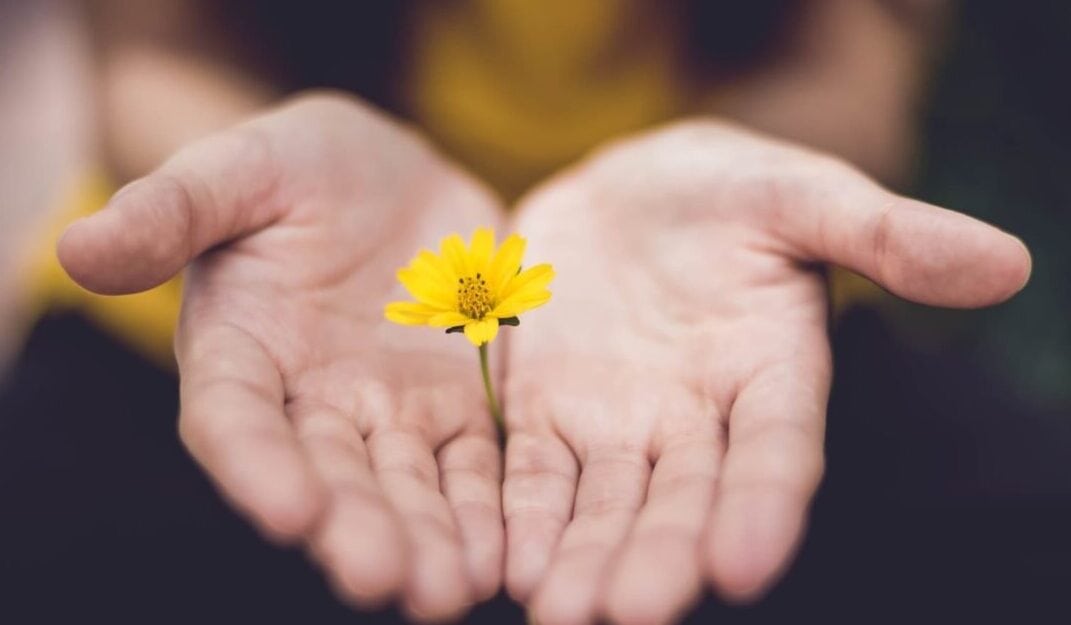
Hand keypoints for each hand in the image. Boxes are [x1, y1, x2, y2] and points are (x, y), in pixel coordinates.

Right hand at [58, 93, 505, 620]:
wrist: (390, 175)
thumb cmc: (298, 167)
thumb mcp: (240, 169)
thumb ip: (173, 209)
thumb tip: (78, 247)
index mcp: (241, 351)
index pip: (236, 419)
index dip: (256, 465)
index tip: (289, 511)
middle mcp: (311, 401)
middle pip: (329, 475)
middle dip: (355, 528)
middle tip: (384, 580)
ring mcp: (389, 410)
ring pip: (406, 486)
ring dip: (427, 540)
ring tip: (449, 590)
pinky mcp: (457, 405)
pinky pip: (474, 465)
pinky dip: (487, 509)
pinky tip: (504, 555)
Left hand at [502, 120, 1030, 624]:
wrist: (628, 192)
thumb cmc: (728, 190)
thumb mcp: (801, 194)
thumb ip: (885, 232)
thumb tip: (1006, 262)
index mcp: (772, 372)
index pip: (777, 450)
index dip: (764, 505)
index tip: (744, 565)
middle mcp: (698, 419)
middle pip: (683, 499)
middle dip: (659, 557)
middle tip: (632, 616)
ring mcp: (618, 423)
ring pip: (605, 505)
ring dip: (585, 559)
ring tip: (561, 613)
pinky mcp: (547, 412)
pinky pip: (533, 473)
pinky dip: (523, 516)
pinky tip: (508, 565)